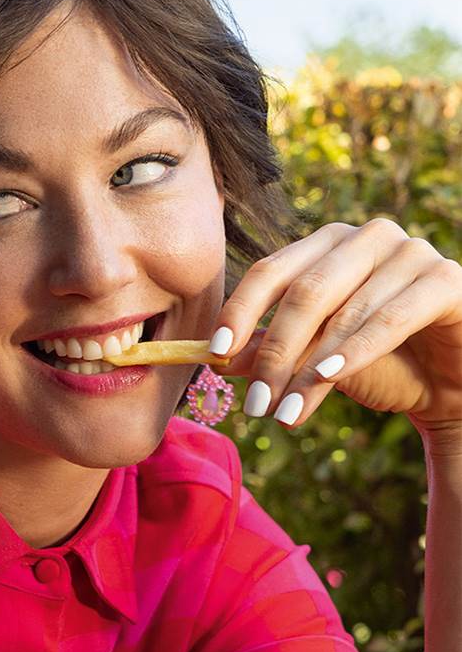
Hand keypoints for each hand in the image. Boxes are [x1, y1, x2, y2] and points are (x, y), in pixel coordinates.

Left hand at [208, 218, 461, 443]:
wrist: (452, 384)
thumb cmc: (382, 363)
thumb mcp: (316, 359)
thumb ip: (271, 352)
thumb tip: (217, 359)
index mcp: (328, 245)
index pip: (271, 271)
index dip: (240, 311)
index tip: (214, 353)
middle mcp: (368, 239)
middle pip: (304, 291)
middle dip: (275, 352)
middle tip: (255, 404)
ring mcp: (411, 253)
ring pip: (344, 312)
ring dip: (309, 368)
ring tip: (286, 412)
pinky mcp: (447, 279)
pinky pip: (391, 317)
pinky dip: (355, 351)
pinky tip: (327, 378)